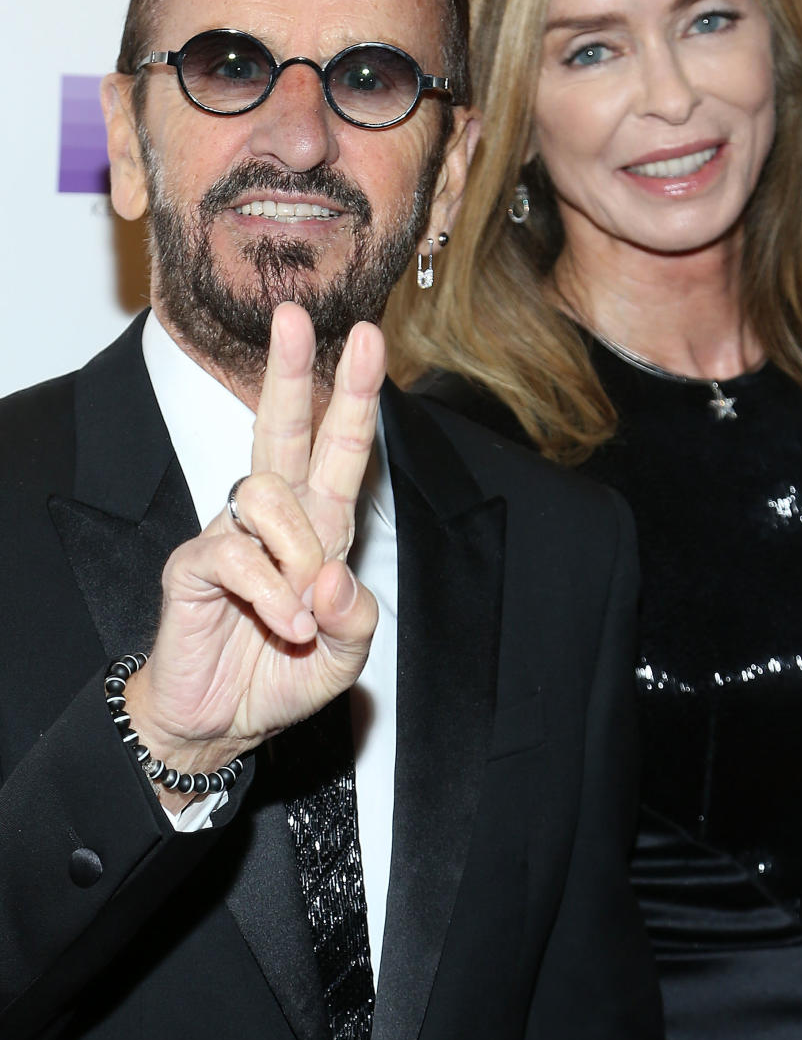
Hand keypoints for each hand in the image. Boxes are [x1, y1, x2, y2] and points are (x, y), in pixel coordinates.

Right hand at [125, 303, 382, 797]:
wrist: (220, 723)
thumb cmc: (283, 675)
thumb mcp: (344, 656)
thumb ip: (355, 619)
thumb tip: (334, 577)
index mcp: (320, 528)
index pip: (339, 451)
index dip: (354, 397)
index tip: (369, 340)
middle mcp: (276, 520)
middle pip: (283, 430)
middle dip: (291, 372)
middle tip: (293, 316)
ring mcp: (230, 536)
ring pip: (265, 490)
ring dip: (298, 549)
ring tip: (304, 609)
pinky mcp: (194, 564)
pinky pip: (234, 551)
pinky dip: (270, 592)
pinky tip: (282, 621)